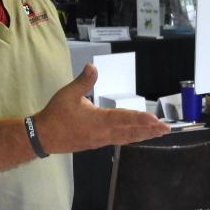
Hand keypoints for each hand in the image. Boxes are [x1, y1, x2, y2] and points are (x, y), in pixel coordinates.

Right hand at [34, 64, 169, 151]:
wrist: (43, 137)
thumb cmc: (56, 115)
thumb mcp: (68, 94)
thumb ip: (83, 81)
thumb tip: (93, 66)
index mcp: (99, 120)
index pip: (124, 119)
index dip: (141, 119)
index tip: (155, 120)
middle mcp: (104, 133)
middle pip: (131, 131)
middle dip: (149, 130)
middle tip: (166, 129)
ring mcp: (102, 140)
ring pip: (127, 138)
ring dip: (143, 135)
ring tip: (157, 133)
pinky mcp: (98, 143)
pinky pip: (120, 140)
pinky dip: (131, 138)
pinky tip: (137, 136)